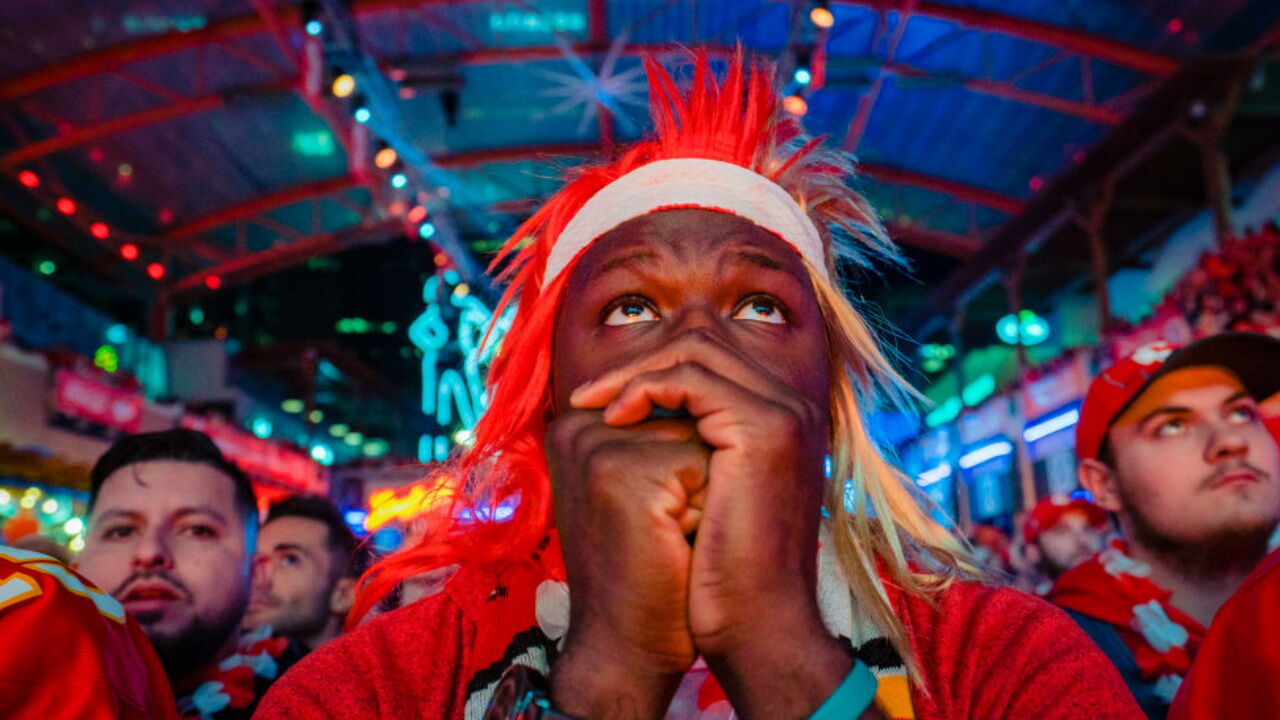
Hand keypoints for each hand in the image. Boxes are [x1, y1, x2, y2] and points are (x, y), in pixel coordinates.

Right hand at [545, 409, 709, 717]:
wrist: (625, 648)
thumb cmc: (647, 570)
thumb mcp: (643, 489)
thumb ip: (659, 434)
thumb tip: (717, 391)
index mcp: (579, 423)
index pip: (674, 405)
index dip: (689, 468)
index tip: (655, 518)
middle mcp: (578, 425)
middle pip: (691, 417)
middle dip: (701, 476)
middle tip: (662, 533)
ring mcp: (595, 446)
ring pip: (704, 437)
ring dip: (709, 490)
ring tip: (669, 537)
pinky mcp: (621, 472)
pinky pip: (707, 464)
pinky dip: (708, 509)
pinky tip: (676, 545)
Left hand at [571, 328, 829, 666]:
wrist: (757, 626)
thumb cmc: (721, 573)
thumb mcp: (704, 494)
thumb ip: (688, 447)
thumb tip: (632, 416)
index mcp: (779, 418)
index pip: (710, 356)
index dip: (652, 366)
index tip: (602, 397)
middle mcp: (789, 406)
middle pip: (703, 341)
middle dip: (637, 361)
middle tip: (587, 395)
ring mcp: (782, 413)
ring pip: (694, 350)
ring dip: (633, 373)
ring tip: (593, 406)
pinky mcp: (765, 429)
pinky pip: (691, 378)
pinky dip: (645, 389)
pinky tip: (616, 419)